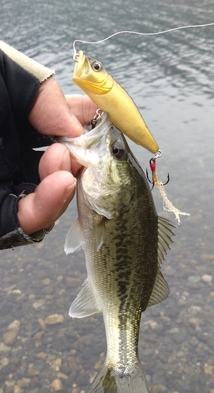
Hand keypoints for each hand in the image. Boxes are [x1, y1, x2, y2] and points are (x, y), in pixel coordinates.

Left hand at [17, 77, 96, 234]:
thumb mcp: (8, 77)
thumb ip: (42, 93)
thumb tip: (77, 128)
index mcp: (17, 121)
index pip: (63, 125)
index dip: (89, 121)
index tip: (107, 118)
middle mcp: (15, 155)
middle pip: (65, 162)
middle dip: (84, 155)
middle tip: (89, 146)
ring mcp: (10, 186)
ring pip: (55, 193)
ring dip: (70, 178)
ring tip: (64, 159)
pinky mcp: (1, 215)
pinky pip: (31, 219)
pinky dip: (51, 205)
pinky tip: (62, 183)